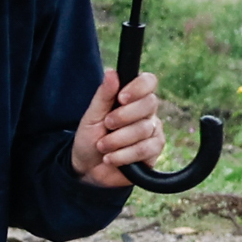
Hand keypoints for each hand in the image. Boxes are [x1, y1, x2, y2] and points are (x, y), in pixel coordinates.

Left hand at [74, 69, 164, 186]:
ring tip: (102, 146)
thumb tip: (112, 72)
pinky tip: (111, 158)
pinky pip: (145, 149)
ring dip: (117, 140)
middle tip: (107, 125)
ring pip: (144, 129)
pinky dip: (123, 155)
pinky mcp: (154, 152)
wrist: (87, 168)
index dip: (138, 88)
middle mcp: (147, 112)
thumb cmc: (91, 138)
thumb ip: (103, 95)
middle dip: (123, 117)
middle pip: (149, 104)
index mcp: (133, 98)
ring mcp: (153, 131)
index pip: (148, 82)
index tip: (121, 98)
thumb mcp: (92, 116)